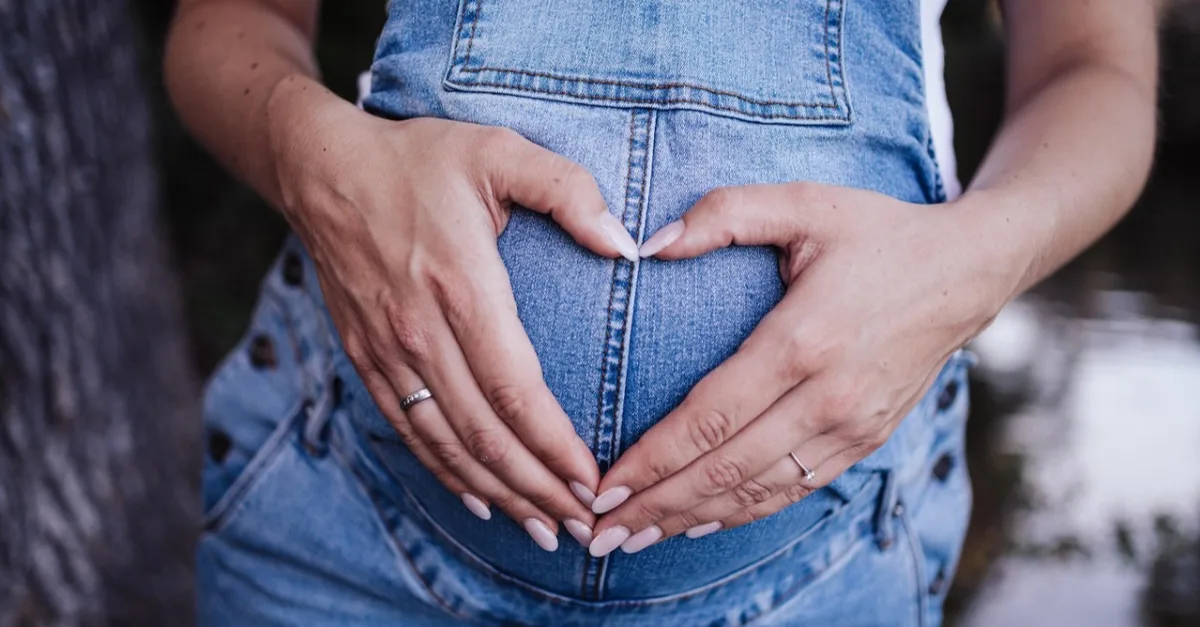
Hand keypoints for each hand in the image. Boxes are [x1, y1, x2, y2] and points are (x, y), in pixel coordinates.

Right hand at [269, 95, 640, 550]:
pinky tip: (479, 499)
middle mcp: (421, 331)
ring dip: (498, 493)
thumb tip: (625, 244)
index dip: (554, 445)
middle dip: (536, 488)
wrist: (322, 169)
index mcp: (462, 286)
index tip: (592, 480)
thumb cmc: (420, 158)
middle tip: (582, 525)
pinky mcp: (367, 358)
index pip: (515, 389)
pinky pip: (410, 431)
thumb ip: (568, 191)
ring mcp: (389, 351)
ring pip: (447, 444)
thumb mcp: (500, 152)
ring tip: (541, 528)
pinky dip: (445, 473)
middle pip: (484, 433)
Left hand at [586, 182, 1008, 555]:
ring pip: (757, 492)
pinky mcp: (865, 441)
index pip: (711, 417)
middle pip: (725, 469)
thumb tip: (648, 245)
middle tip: (597, 531)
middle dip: (655, 505)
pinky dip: (741, 514)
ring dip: (689, 520)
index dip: (652, 459)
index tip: (602, 485)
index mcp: (804, 340)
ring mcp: (851, 427)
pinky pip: (793, 491)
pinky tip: (697, 523)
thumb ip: (724, 214)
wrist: (969, 272)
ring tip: (632, 538)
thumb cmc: (879, 233)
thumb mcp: (804, 203)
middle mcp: (828, 397)